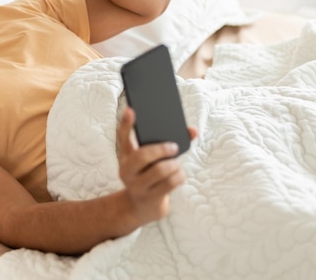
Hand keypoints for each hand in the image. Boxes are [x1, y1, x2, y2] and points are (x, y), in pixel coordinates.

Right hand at [117, 107, 196, 224]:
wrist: (141, 206)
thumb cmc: (150, 175)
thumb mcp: (151, 160)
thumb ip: (166, 142)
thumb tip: (193, 131)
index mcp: (126, 156)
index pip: (123, 137)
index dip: (126, 123)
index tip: (131, 110)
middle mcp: (127, 170)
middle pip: (142, 156)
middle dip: (161, 149)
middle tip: (173, 147)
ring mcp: (136, 185)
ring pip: (159, 170)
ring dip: (174, 166)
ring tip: (176, 165)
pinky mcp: (150, 197)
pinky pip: (170, 183)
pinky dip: (179, 177)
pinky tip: (179, 175)